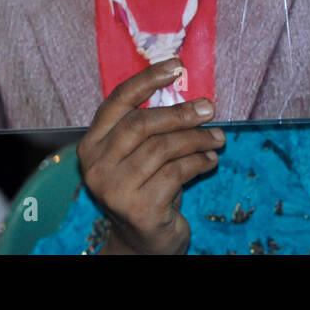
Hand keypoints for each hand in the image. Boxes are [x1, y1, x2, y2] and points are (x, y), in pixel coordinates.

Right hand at [77, 59, 224, 254]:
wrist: (143, 242)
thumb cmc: (146, 188)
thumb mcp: (141, 155)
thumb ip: (152, 127)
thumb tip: (192, 97)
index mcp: (92, 144)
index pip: (117, 101)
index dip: (147, 80)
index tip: (177, 67)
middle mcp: (96, 165)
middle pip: (141, 124)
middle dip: (180, 113)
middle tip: (209, 109)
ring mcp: (114, 189)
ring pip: (162, 149)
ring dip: (196, 139)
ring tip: (218, 139)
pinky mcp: (138, 209)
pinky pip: (176, 173)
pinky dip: (198, 163)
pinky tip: (210, 161)